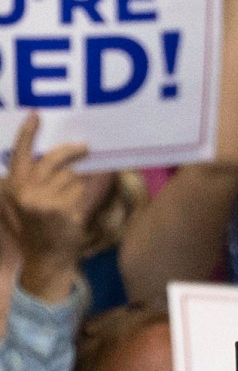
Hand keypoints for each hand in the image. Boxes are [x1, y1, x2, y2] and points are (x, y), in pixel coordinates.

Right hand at [2, 115, 91, 302]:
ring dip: (81, 181)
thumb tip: (63, 151)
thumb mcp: (28, 200)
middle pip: (54, 159)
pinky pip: (84, 189)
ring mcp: (42, 201)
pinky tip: (87, 199)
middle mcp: (24, 192)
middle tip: (85, 147)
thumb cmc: (39, 225)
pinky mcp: (61, 209)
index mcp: (14, 187)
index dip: (27, 134)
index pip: (20, 155)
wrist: (47, 257)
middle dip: (72, 152)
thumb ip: (36, 178)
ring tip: (76, 194)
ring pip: (72, 176)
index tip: (36, 114)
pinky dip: (90, 190)